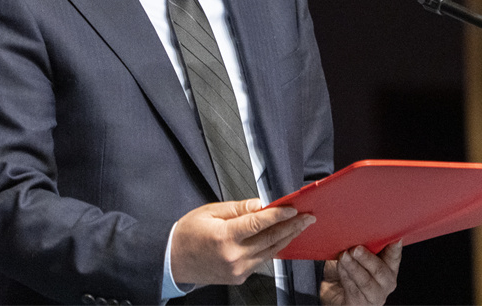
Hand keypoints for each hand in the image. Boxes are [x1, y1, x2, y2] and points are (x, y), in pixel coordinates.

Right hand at [170, 198, 315, 285]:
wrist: (173, 261)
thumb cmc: (188, 233)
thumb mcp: (210, 212)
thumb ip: (237, 208)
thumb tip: (260, 204)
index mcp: (225, 237)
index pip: (258, 224)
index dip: (278, 215)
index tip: (293, 208)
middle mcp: (234, 256)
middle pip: (270, 239)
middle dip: (292, 226)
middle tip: (308, 216)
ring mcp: (238, 270)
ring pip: (270, 251)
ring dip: (287, 238)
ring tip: (300, 226)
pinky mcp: (239, 277)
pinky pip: (261, 260)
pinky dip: (273, 248)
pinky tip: (282, 238)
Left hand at [320, 241, 401, 304]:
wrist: (335, 292)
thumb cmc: (347, 269)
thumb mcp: (356, 255)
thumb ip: (362, 245)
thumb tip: (357, 229)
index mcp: (389, 267)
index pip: (394, 256)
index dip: (395, 248)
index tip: (395, 239)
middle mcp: (386, 283)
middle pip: (380, 270)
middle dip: (367, 258)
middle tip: (356, 249)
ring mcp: (375, 295)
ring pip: (365, 281)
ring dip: (353, 267)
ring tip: (344, 256)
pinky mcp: (360, 304)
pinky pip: (353, 289)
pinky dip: (345, 276)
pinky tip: (340, 267)